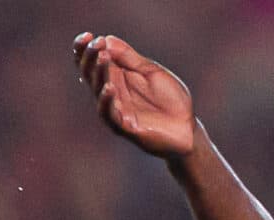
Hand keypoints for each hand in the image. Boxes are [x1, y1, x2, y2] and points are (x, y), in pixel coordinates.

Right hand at [75, 33, 196, 159]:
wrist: (188, 129)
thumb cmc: (171, 100)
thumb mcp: (151, 72)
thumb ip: (130, 58)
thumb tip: (107, 39)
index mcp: (116, 76)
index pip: (91, 60)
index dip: (85, 48)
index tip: (89, 35)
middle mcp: (111, 92)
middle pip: (89, 72)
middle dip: (90, 56)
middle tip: (96, 44)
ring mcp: (115, 109)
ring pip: (97, 90)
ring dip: (98, 73)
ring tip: (102, 57)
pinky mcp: (123, 127)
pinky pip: (109, 113)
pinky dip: (107, 100)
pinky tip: (109, 87)